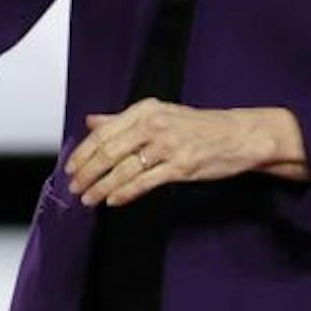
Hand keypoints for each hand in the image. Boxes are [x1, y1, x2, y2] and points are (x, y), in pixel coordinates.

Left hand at [65, 100, 306, 206]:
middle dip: (87, 172)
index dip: (83, 152)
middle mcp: (154, 125)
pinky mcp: (181, 167)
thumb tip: (91, 121)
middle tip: (73, 187)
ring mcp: (168, 146)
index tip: (70, 167)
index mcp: (145, 110)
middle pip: (109, 151)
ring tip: (88, 199)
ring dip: (101, 187)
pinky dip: (125, 192)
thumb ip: (122, 119)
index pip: (103, 132)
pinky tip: (112, 200)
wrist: (240, 135)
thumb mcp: (160, 114)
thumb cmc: (199, 126)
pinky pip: (145, 182)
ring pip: (124, 169)